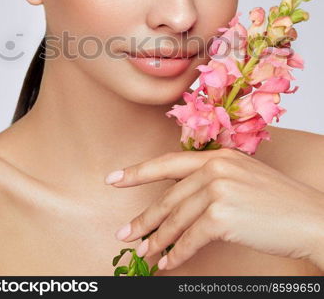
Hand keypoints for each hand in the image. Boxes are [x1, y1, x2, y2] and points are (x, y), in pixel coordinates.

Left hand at [105, 148, 323, 270]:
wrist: (310, 217)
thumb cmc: (278, 202)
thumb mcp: (242, 178)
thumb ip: (211, 181)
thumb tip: (180, 203)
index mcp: (218, 156)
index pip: (169, 162)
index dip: (138, 172)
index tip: (114, 179)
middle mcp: (215, 168)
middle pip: (169, 197)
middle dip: (145, 219)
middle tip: (125, 234)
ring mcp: (218, 190)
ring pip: (176, 220)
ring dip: (158, 240)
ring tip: (144, 253)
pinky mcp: (222, 216)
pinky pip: (190, 239)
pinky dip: (177, 253)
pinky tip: (169, 262)